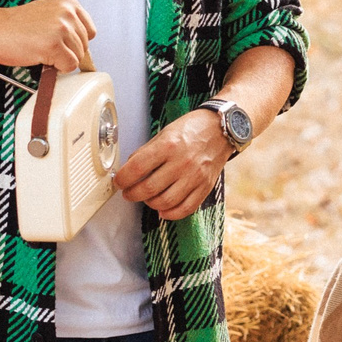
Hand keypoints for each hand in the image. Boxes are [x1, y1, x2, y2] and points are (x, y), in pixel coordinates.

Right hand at [0, 0, 97, 71]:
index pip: (89, 31)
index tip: (62, 42)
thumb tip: (83, 45)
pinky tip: (41, 57)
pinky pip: (69, 66)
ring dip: (60, 60)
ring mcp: (61, 29)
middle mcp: (67, 13)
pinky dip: (57, 68)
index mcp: (68, 3)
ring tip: (41, 50)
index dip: (74, 41)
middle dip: (67, 51)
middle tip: (46, 46)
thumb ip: (67, 24)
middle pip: (85, 46)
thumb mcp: (48, 14)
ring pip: (78, 57)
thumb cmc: (14, 25)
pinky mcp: (54, 46)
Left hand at [114, 109, 229, 220]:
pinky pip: (185, 208)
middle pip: (148, 188)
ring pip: (164, 202)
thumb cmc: (192, 128)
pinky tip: (162, 210)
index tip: (119, 182)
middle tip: (128, 193)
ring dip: (149, 203)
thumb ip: (147, 152)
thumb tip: (129, 170)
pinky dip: (170, 214)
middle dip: (132, 194)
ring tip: (146, 198)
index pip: (136, 168)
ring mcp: (195, 176)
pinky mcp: (205, 187)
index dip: (122, 179)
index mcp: (168, 145)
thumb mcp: (165, 133)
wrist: (222, 129)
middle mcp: (181, 162)